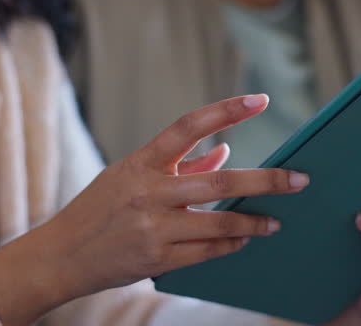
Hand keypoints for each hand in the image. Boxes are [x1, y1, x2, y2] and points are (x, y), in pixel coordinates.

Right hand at [0, 95, 310, 325]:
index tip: (261, 101)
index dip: (227, 111)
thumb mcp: (129, 176)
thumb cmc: (99, 209)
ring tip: (276, 219)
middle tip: (300, 179)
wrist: (60, 256)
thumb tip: (225, 152)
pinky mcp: (157, 260)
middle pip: (220, 182)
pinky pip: (207, 251)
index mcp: (141, 162)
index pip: (189, 126)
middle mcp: (148, 192)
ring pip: (220, 223)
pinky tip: (246, 238)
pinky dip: (231, 243)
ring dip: (255, 221)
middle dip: (267, 181)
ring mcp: (153, 228)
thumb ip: (179, 164)